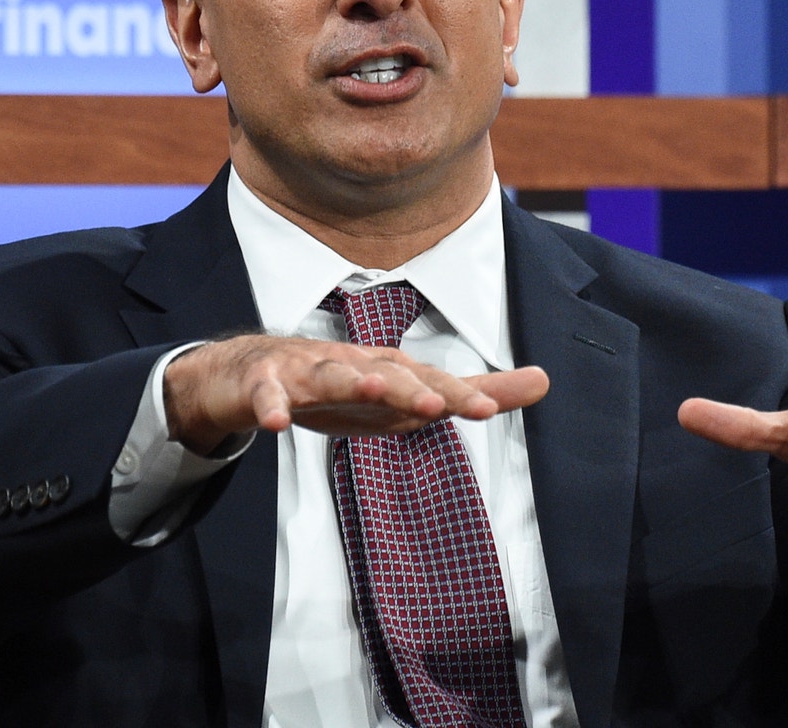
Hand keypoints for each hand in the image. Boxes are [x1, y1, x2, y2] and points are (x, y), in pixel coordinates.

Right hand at [164, 335, 549, 454]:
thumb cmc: (334, 388)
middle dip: (412, 387)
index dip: (459, 394)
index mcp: (386, 369)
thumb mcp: (402, 398)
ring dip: (353, 380)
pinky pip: (267, 397)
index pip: (430, 381)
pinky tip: (276, 425)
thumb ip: (469, 392)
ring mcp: (305, 371)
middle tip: (440, 405)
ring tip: (375, 389)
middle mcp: (351, 362)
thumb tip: (543, 381)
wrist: (244, 376)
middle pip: (386, 373)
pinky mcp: (262, 385)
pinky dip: (271, 407)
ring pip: (331, 374)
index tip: (493, 408)